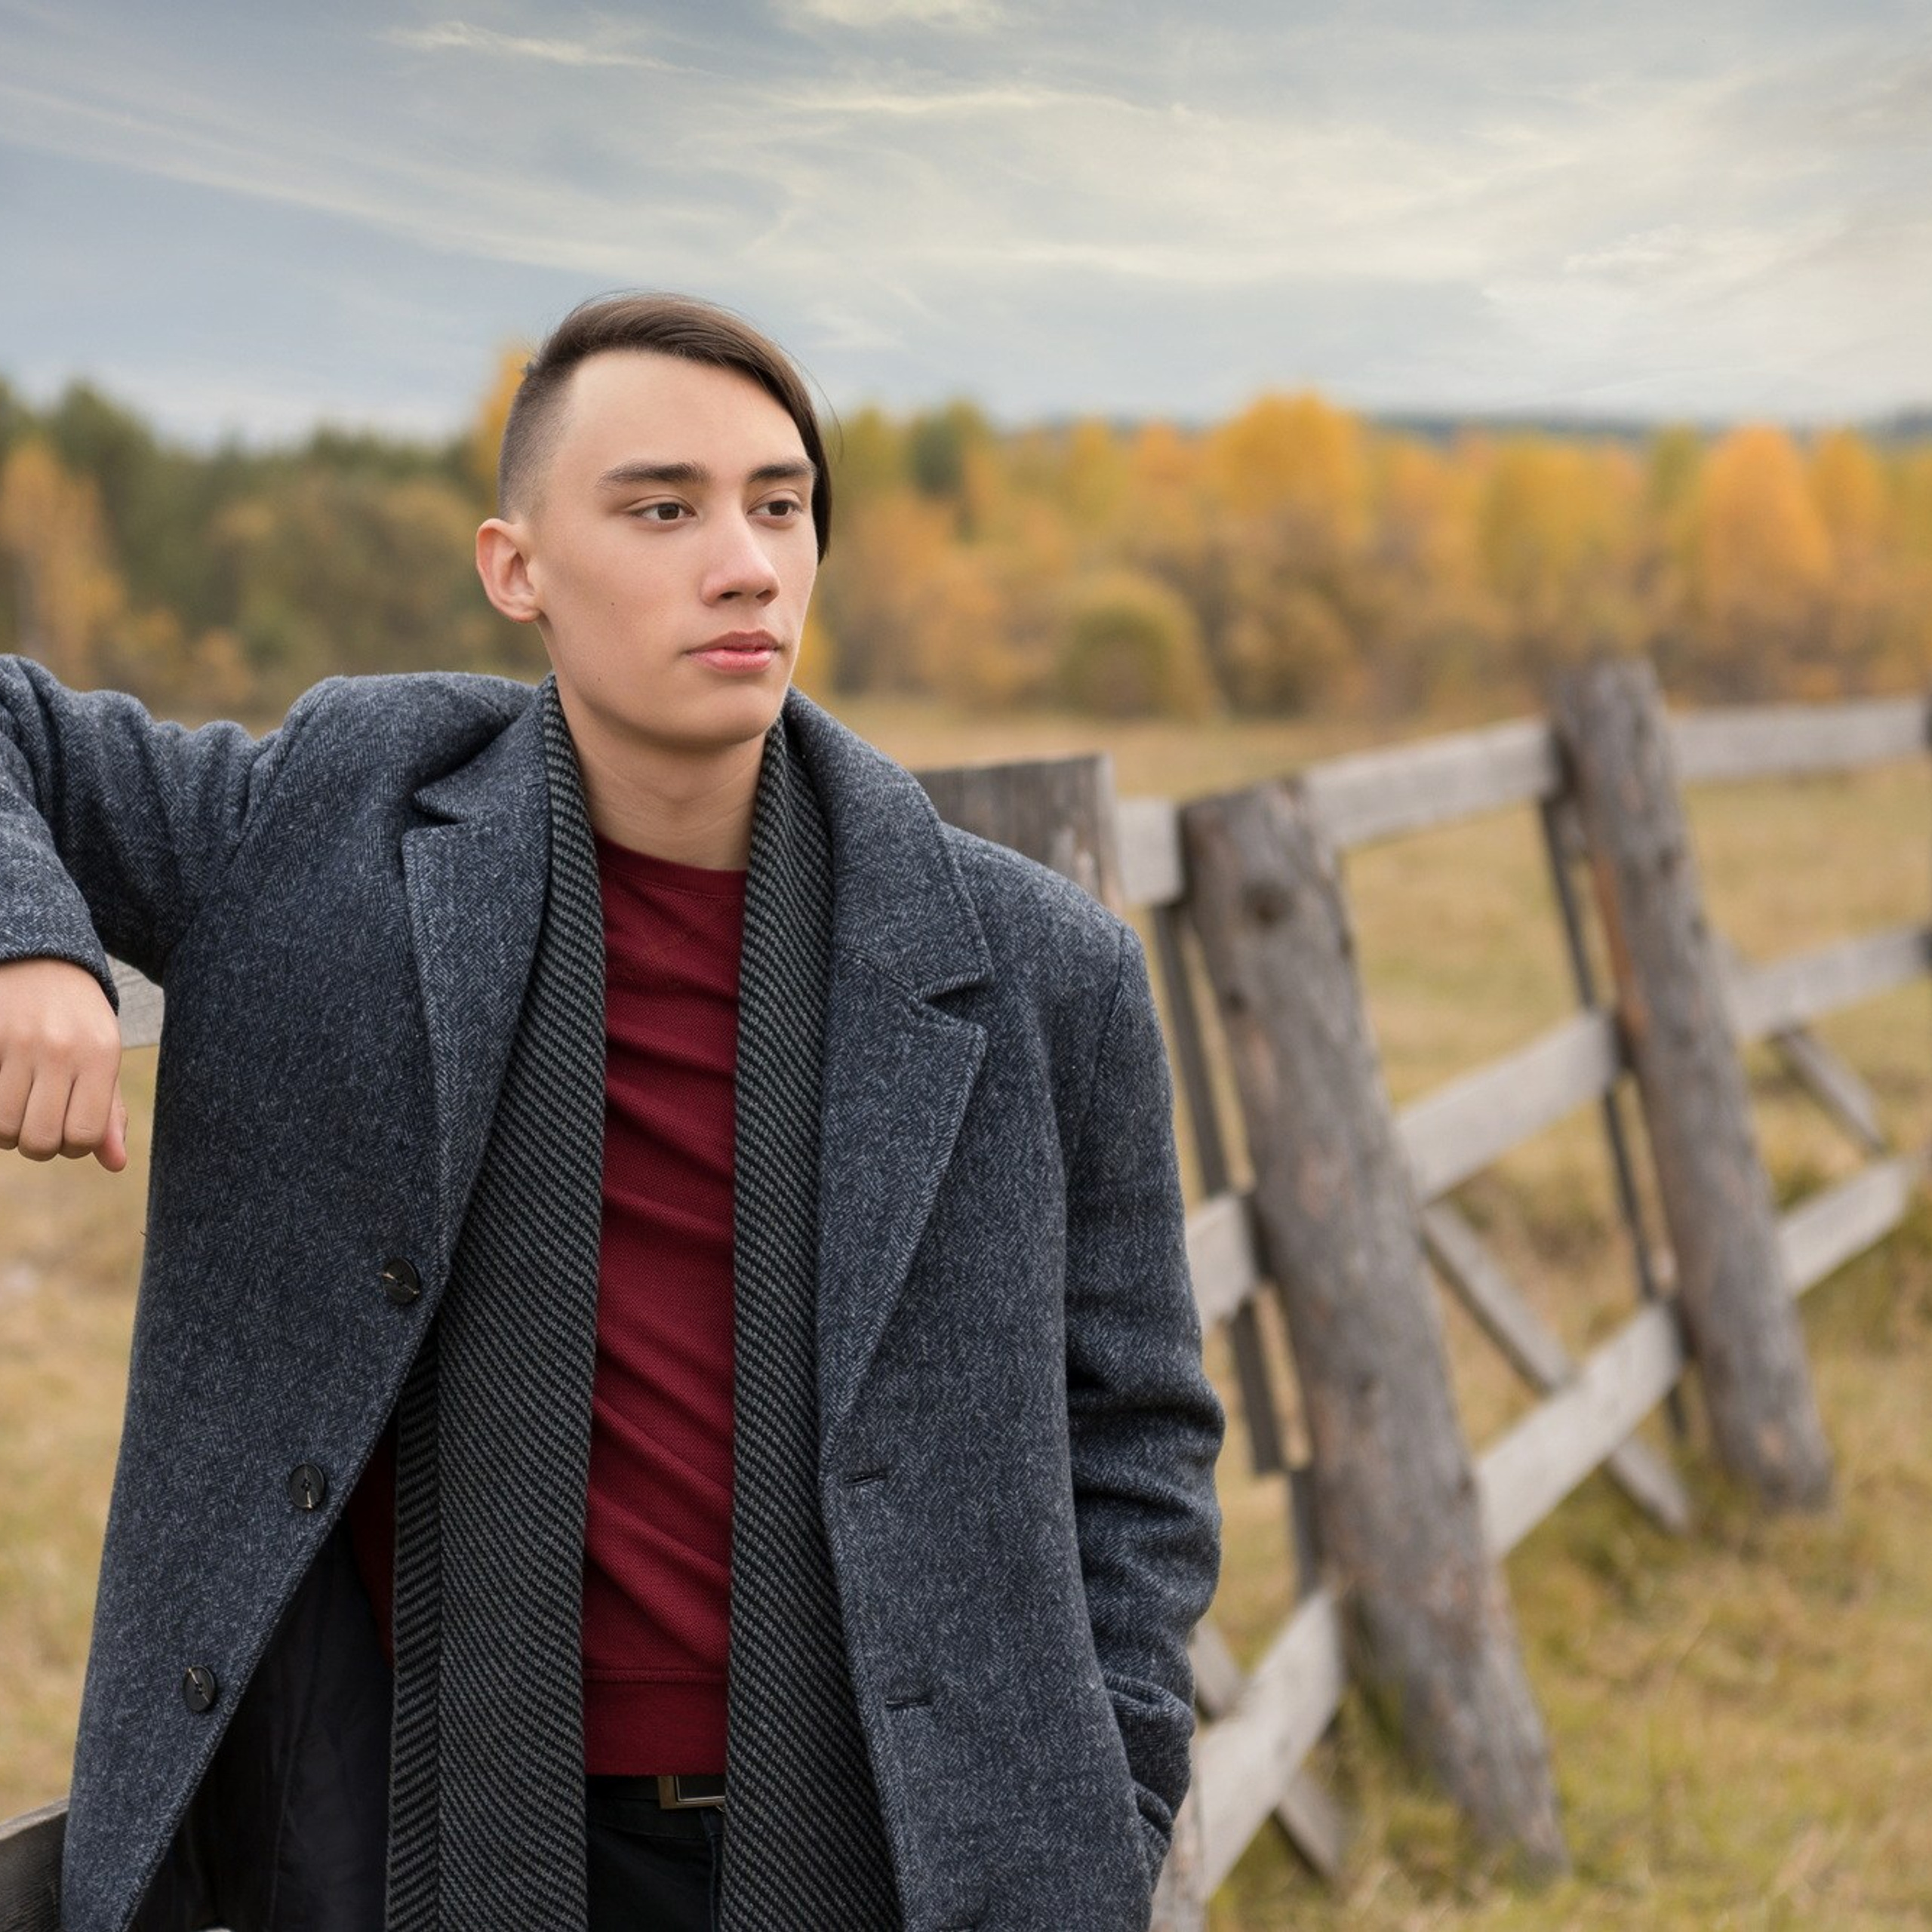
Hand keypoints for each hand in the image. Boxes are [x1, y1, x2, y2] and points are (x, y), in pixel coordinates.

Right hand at [0, 958, 129, 1171]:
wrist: (42, 961)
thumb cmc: (79, 1020)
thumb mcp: (104, 1058)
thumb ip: (109, 1111)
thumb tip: (116, 1164)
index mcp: (102, 1055)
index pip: (84, 1136)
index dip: (73, 1147)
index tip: (69, 1130)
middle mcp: (63, 1049)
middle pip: (40, 1139)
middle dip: (37, 1145)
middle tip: (39, 1122)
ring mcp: (21, 1042)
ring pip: (3, 1128)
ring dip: (7, 1131)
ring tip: (17, 1107)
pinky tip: (3, 1091)